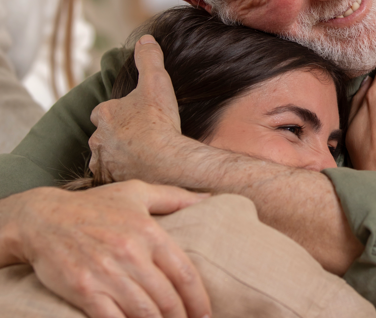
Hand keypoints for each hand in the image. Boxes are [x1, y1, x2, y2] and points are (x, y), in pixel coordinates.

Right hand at [5, 181, 210, 317]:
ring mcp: (107, 274)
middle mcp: (131, 253)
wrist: (44, 218)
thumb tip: (209, 199)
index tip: (206, 313)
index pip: (183, 272)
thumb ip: (174, 197)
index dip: (198, 298)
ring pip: (143, 313)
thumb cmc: (95, 205)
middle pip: (167, 298)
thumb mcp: (137, 192)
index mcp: (149, 231)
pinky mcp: (84, 290)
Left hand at [90, 36, 190, 183]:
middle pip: (104, 135)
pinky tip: (138, 172)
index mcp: (105, 114)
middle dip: (117, 135)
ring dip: (118, 155)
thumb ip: (149, 58)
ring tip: (141, 156)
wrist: (165, 162)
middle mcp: (98, 139)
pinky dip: (122, 173)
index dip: (121, 112)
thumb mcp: (157, 82)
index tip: (137, 115)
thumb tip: (145, 39)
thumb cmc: (159, 122)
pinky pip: (112, 177)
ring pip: (106, 156)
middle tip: (140, 136)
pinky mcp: (110, 182)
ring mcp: (103, 163)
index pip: (105, 111)